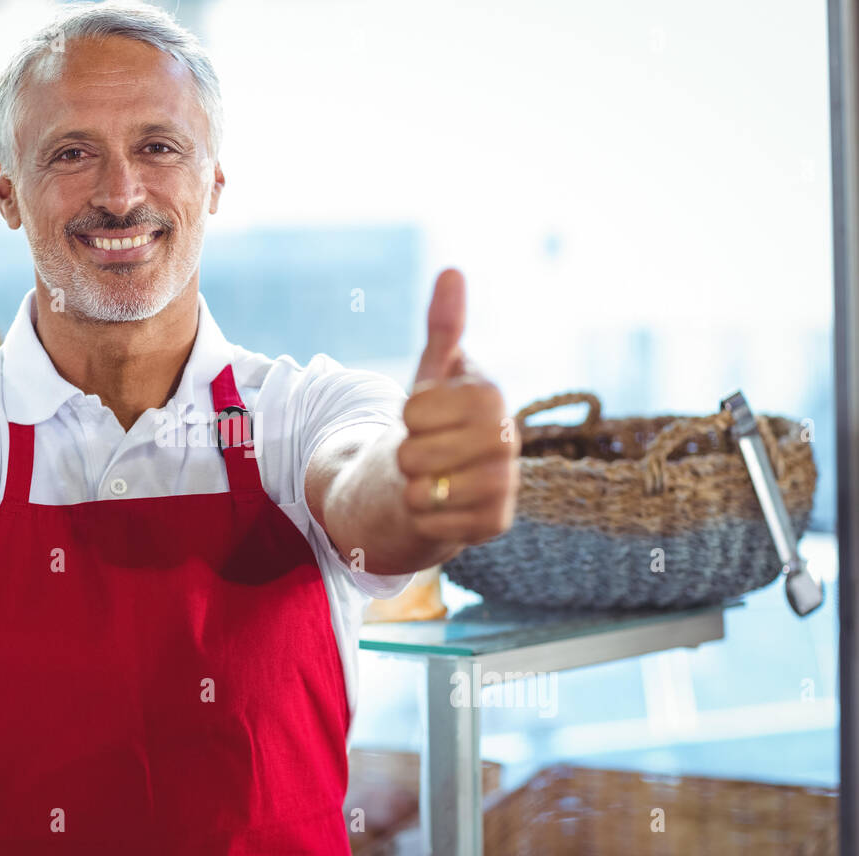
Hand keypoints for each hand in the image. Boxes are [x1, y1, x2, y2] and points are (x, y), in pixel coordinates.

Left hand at [396, 269, 518, 546]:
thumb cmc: (437, 421)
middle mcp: (508, 441)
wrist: (444, 479)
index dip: (407, 415)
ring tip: (432, 477)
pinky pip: (433, 525)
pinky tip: (440, 505)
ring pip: (426, 492)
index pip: (416, 409)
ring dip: (414, 487)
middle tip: (423, 451)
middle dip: (407, 454)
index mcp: (491, 397)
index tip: (421, 415)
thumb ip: (443, 326)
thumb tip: (452, 271)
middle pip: (417, 454)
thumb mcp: (432, 375)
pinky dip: (423, 518)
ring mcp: (506, 485)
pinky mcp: (496, 524)